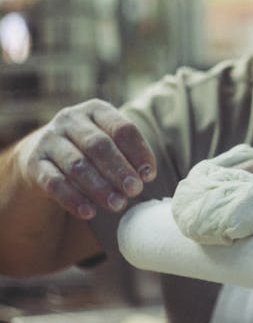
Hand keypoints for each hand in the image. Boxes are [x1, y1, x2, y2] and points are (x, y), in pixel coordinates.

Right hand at [15, 99, 156, 219]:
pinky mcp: (34, 163)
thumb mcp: (109, 141)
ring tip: (118, 204)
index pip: (121, 128)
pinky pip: (54, 182)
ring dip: (100, 187)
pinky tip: (89, 213)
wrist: (44, 154)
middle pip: (99, 145)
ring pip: (77, 165)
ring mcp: (49, 140)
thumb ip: (128, 153)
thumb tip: (146, 175)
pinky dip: (73, 199)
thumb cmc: (90, 149)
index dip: (138, 152)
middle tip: (135, 190)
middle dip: (119, 170)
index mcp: (96, 110)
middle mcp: (70, 119)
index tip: (149, 175)